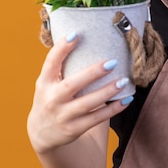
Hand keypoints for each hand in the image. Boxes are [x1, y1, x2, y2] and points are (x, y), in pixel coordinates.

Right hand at [27, 32, 132, 154]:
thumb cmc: (52, 98)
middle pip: (72, 84)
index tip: (76, 34)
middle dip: (92, 73)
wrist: (42, 134)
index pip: (51, 63)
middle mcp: (52, 99)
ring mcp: (62, 116)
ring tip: (123, 81)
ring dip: (107, 92)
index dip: (62, 48)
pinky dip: (112, 109)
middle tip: (112, 62)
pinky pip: (96, 119)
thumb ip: (62, 67)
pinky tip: (126, 100)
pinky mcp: (74, 129)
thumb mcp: (48, 83)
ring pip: (87, 104)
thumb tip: (89, 38)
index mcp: (44, 83)